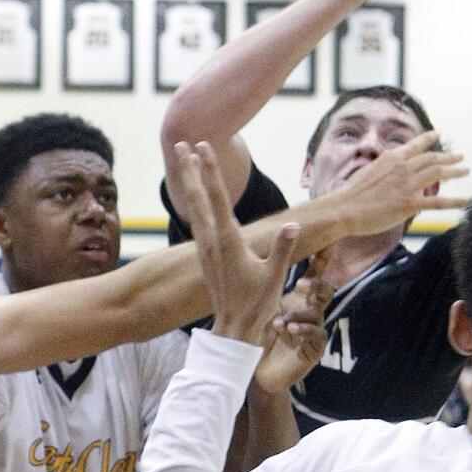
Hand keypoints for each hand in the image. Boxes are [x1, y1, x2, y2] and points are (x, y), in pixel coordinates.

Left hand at [176, 142, 300, 345]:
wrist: (234, 328)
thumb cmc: (256, 304)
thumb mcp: (274, 277)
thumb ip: (281, 249)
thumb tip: (292, 224)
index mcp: (227, 241)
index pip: (217, 198)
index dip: (210, 171)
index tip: (202, 146)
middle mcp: (212, 241)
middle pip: (197, 197)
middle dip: (189, 169)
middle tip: (179, 143)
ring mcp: (206, 247)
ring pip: (194, 207)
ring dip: (189, 182)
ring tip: (183, 161)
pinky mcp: (206, 254)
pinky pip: (197, 220)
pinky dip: (194, 202)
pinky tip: (194, 197)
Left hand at [255, 252, 332, 393]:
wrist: (255, 368)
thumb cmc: (258, 334)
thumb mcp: (261, 303)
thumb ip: (267, 281)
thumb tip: (262, 254)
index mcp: (298, 298)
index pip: (315, 274)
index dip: (322, 259)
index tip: (327, 244)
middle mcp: (308, 311)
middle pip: (324, 291)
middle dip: (316, 285)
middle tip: (300, 284)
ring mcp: (312, 329)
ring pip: (318, 313)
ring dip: (299, 314)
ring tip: (280, 322)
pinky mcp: (313, 349)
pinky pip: (317, 335)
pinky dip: (305, 330)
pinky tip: (292, 330)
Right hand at [334, 132, 468, 236]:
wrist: (344, 208)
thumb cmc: (351, 195)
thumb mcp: (368, 173)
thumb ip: (384, 170)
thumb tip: (391, 172)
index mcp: (391, 158)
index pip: (414, 146)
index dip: (427, 139)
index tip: (436, 135)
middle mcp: (402, 167)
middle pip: (432, 158)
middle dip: (448, 157)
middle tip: (460, 156)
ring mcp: (407, 185)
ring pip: (438, 173)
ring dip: (455, 171)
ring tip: (465, 171)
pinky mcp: (409, 203)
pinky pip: (439, 202)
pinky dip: (456, 201)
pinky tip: (468, 201)